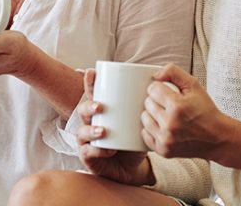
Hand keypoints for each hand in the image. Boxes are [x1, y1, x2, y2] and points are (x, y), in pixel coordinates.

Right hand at [75, 69, 152, 185]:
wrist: (132, 168)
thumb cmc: (134, 140)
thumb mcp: (140, 121)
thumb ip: (146, 105)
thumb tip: (160, 83)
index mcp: (101, 111)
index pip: (93, 93)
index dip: (90, 83)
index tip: (93, 72)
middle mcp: (91, 123)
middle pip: (82, 110)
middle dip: (89, 106)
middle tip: (100, 106)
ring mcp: (88, 140)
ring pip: (81, 131)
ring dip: (91, 130)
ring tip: (103, 131)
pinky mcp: (89, 157)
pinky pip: (87, 152)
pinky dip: (96, 151)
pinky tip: (108, 150)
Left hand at [141, 64, 240, 167]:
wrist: (217, 138)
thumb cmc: (205, 110)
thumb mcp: (194, 85)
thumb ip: (173, 72)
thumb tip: (155, 75)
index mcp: (178, 107)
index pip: (152, 89)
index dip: (160, 88)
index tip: (168, 92)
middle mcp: (170, 124)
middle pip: (147, 103)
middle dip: (156, 101)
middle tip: (169, 104)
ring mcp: (166, 139)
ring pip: (144, 118)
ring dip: (152, 114)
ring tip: (166, 115)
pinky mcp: (163, 150)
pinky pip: (145, 134)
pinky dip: (151, 129)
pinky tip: (163, 126)